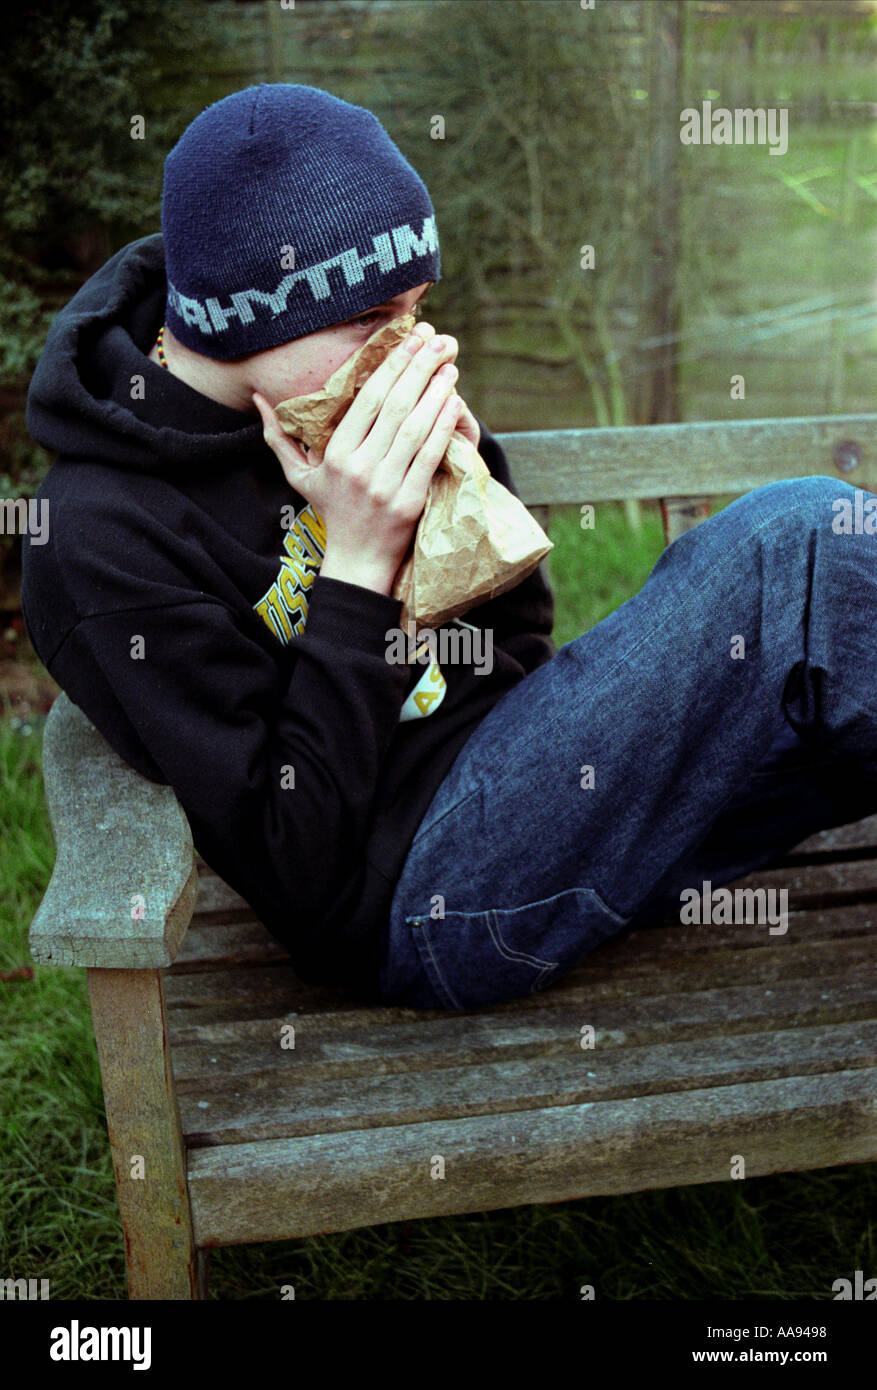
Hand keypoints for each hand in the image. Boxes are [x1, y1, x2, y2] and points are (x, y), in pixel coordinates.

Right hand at [253, 323, 465, 594]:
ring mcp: (385, 486)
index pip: (367, 401)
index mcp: (336, 454)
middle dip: (418, 368)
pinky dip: (442, 427)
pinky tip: (454, 402)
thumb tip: (257, 399)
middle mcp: (359, 467)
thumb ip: (279, 437)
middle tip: (439, 339)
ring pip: (414, 429)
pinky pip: (429, 457)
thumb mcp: (300, 476)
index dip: (391, 366)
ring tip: (449, 365)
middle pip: (393, 407)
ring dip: (434, 393)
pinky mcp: (409, 502)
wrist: (357, 561)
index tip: (411, 339)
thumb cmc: (332, 511)